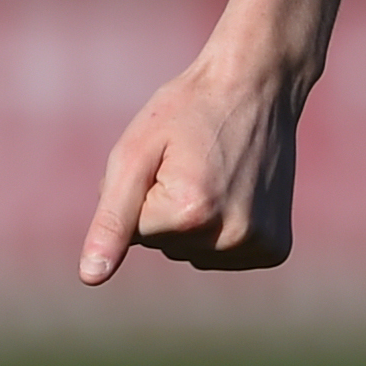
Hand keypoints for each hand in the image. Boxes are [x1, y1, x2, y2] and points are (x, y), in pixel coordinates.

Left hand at [81, 47, 301, 281]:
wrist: (257, 86)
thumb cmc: (187, 112)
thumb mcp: (134, 155)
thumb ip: (110, 221)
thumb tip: (89, 278)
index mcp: (190, 215)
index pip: (135, 232)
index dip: (143, 192)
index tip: (169, 159)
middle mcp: (230, 238)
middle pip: (164, 245)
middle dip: (166, 208)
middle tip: (192, 163)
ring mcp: (258, 246)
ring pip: (192, 253)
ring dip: (192, 221)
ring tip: (214, 175)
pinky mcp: (275, 249)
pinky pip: (223, 255)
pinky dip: (221, 230)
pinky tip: (236, 192)